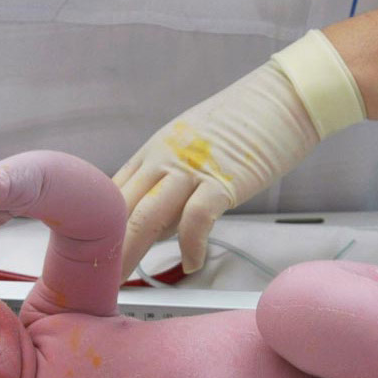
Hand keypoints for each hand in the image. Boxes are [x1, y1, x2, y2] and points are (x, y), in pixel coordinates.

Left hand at [114, 30, 364, 278]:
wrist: (287, 95)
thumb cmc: (248, 123)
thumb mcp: (195, 149)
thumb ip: (172, 185)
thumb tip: (157, 226)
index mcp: (154, 152)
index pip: (111, 196)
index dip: (96, 229)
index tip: (90, 256)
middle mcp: (163, 159)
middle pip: (119, 210)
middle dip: (102, 248)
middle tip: (92, 280)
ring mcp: (190, 169)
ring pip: (145, 216)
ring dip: (130, 253)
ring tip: (122, 282)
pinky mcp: (221, 180)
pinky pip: (195, 220)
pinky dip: (190, 246)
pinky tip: (192, 264)